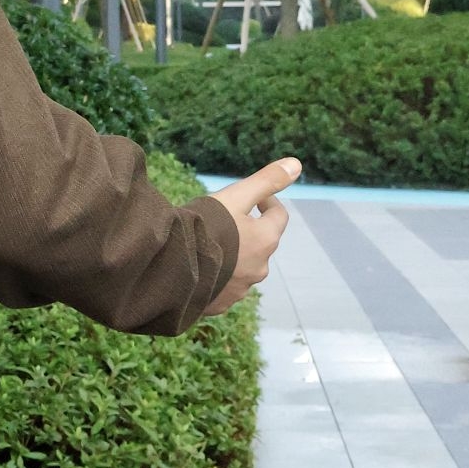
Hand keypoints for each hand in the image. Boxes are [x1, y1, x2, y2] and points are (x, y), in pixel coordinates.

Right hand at [201, 158, 301, 314]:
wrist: (171, 266)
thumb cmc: (204, 226)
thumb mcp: (235, 196)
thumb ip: (266, 181)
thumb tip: (296, 163)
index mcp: (266, 239)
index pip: (278, 216)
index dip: (268, 202)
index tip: (255, 197)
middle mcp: (259, 267)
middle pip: (261, 243)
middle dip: (249, 231)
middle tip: (225, 220)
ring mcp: (240, 289)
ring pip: (243, 267)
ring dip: (233, 256)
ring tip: (208, 245)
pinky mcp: (221, 304)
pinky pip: (224, 287)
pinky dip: (218, 276)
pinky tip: (199, 268)